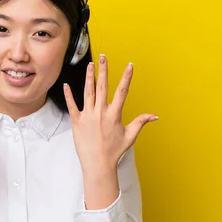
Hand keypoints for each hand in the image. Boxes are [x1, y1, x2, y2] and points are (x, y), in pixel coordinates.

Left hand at [63, 54, 157, 172]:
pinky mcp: (76, 122)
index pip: (122, 91)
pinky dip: (69, 95)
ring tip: (90, 65)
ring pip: (88, 92)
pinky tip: (66, 85)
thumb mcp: (130, 136)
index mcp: (114, 114)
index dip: (126, 77)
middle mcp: (101, 112)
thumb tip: (154, 116)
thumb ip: (141, 122)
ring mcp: (88, 116)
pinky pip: (72, 105)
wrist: (98, 164)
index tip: (130, 65)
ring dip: (89, 77)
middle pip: (102, 87)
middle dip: (103, 70)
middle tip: (103, 57)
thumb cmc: (114, 151)